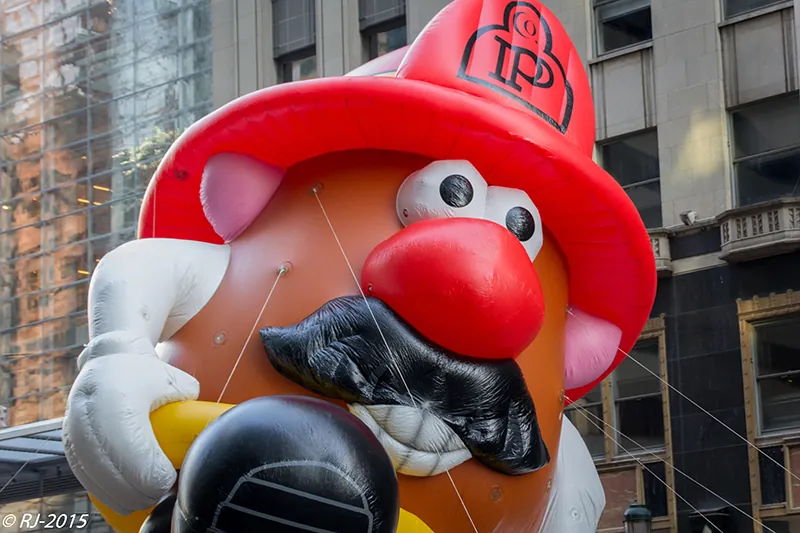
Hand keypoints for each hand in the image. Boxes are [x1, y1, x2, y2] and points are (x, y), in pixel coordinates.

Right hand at [63, 346, 198, 515]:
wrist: (109, 358)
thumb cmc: (147, 372)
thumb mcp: (178, 383)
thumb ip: (193, 408)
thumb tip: (210, 434)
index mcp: (118, 402)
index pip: (136, 457)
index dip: (156, 477)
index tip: (170, 477)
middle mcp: (89, 417)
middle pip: (118, 477)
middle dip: (145, 491)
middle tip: (164, 488)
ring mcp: (74, 432)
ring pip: (101, 483)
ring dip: (127, 494)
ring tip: (150, 491)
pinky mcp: (68, 445)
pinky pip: (88, 480)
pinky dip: (110, 491)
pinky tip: (128, 492)